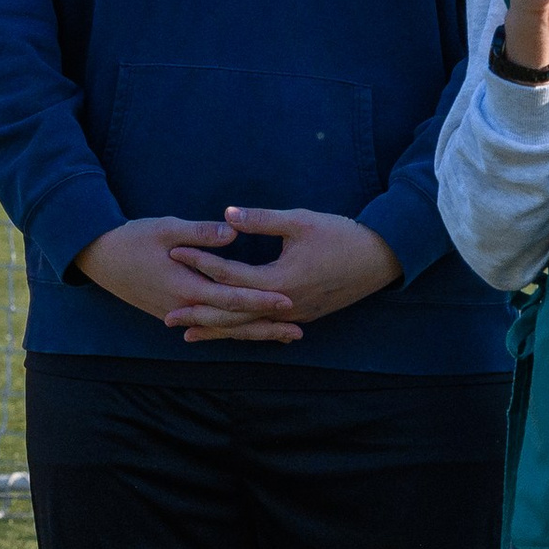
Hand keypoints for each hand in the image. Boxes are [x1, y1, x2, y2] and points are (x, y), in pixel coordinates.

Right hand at [76, 216, 295, 338]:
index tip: (287, 300)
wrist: (99, 257)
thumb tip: (233, 233)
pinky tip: (250, 333)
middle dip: (266, 327)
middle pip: (232, 322)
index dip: (260, 299)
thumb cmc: (133, 238)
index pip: (231, 296)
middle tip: (298, 331)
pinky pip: (209, 327)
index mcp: (186, 286)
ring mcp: (178, 314)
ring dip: (253, 334)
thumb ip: (201, 234)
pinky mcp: (173, 313)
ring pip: (222, 329)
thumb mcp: (167, 228)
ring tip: (284, 337)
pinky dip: (231, 332)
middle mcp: (184, 306)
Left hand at [166, 208, 402, 342]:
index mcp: (279, 281)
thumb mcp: (300, 221)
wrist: (381, 259)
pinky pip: (265, 327)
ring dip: (218, 330)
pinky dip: (244, 330)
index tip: (174, 253)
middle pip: (233, 314)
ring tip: (189, 334)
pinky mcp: (303, 314)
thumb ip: (262, 220)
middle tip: (167, 317)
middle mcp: (283, 304)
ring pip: (248, 327)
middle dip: (199, 314)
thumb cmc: (341, 236)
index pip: (230, 275)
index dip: (201, 263)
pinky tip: (231, 332)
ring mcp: (294, 314)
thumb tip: (227, 214)